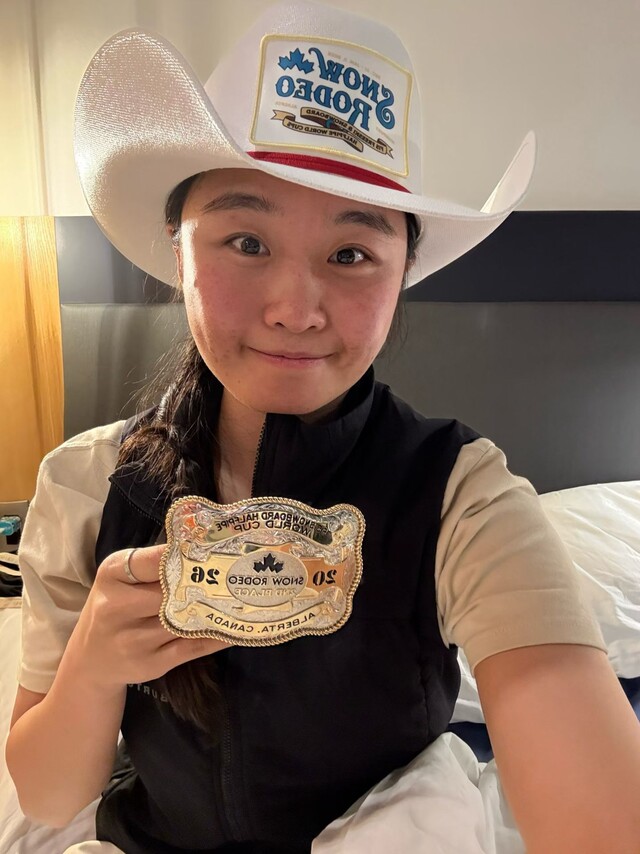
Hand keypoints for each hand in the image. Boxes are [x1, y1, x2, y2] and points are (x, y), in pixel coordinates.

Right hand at [64, 544, 229, 692]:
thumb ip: (153, 565)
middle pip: (173, 591)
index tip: (215, 549)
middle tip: (237, 573)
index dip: (187, 555)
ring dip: (216, 610)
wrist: (91, 660)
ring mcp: (133, 640)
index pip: (155, 560)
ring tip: (243, 596)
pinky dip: (217, 636)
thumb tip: (203, 549)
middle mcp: (117, 607)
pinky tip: (236, 627)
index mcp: (112, 576)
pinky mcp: (151, 664)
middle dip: (205, 584)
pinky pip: (193, 647)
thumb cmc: (115, 607)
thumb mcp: (121, 579)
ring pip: (186, 620)